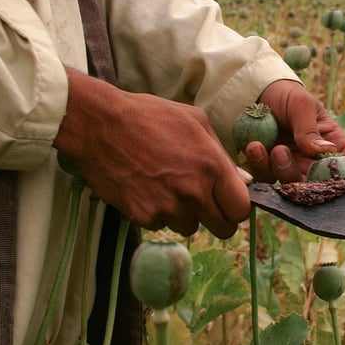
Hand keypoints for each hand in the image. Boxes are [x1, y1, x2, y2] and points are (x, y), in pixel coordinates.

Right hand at [53, 69, 250, 237]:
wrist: (99, 124)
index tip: (228, 203)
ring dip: (185, 214)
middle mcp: (193, 191)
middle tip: (204, 203)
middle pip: (223, 229)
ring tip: (168, 186)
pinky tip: (148, 188)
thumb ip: (223, 155)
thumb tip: (245, 181)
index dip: (236, 208)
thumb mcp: (195, 122)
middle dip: (217, 218)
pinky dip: (158, 213)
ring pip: (190, 228)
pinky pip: (162, 225)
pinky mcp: (143, 216)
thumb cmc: (149, 116)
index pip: (241, 209)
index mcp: (212, 166)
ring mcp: (167, 207)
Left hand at [243, 79, 344, 182]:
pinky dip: (260, 165)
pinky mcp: (267, 170)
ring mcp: (290, 168)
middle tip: (285, 153)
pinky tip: (255, 146)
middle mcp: (314, 162)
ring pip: (292, 186)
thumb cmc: (286, 96)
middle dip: (307, 179)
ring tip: (273, 147)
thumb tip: (324, 151)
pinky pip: (266, 178)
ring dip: (282, 169)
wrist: (253, 93)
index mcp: (333, 145)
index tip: (340, 182)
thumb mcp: (301, 105)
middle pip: (320, 186)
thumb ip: (309, 129)